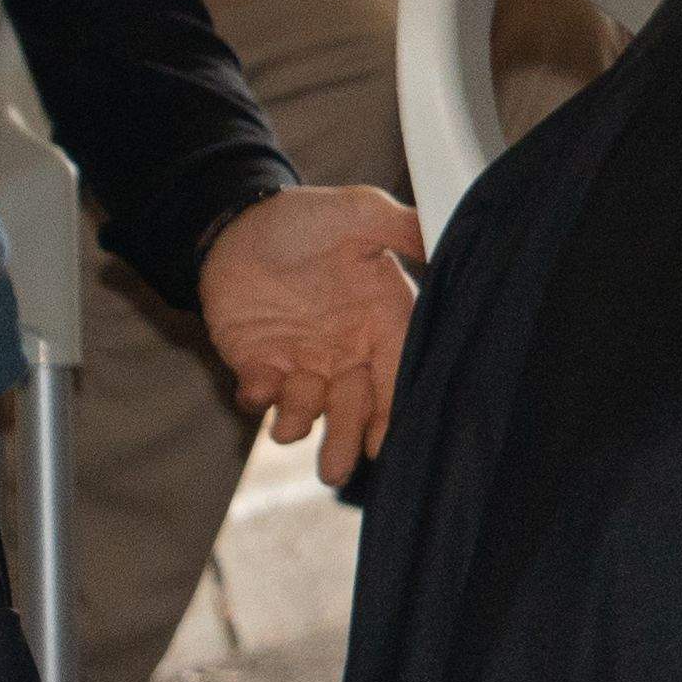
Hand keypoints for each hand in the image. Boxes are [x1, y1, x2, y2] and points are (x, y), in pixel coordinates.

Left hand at [198, 182, 428, 486]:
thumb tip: (445, 239)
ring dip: (301, 423)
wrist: (237, 223)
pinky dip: (260, 398)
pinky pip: (263, 395)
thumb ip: (402, 229)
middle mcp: (347, 348)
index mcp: (380, 316)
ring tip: (290, 429)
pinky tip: (257, 387)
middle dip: (347, 440)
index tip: (386, 441)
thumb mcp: (359, 211)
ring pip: (309, 410)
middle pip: (356, 406)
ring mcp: (303, 360)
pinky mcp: (260, 364)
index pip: (397, 371)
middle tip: (335, 471)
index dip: (393, 409)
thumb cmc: (305, 217)